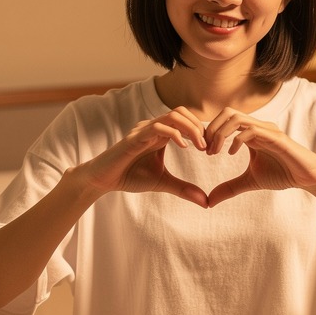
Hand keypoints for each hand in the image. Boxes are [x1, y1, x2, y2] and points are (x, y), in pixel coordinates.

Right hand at [80, 108, 208, 207]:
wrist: (104, 180)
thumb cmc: (130, 176)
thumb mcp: (163, 183)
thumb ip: (184, 189)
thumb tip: (206, 202)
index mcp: (161, 134)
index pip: (185, 119)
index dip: (201, 131)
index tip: (211, 149)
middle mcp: (153, 127)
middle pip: (182, 112)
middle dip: (199, 127)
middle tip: (209, 147)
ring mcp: (143, 130)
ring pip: (173, 115)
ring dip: (191, 128)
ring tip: (200, 146)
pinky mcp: (135, 137)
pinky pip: (158, 127)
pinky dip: (174, 134)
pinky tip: (183, 147)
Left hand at [203, 110, 315, 206]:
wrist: (309, 177)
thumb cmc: (283, 174)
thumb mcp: (250, 181)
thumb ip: (230, 187)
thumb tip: (209, 201)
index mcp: (251, 133)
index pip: (224, 120)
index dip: (209, 132)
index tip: (202, 150)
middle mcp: (258, 127)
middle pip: (227, 112)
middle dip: (211, 129)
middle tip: (205, 149)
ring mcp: (267, 130)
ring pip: (237, 118)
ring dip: (220, 133)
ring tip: (214, 152)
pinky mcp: (277, 138)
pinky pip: (252, 131)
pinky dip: (237, 140)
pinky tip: (231, 154)